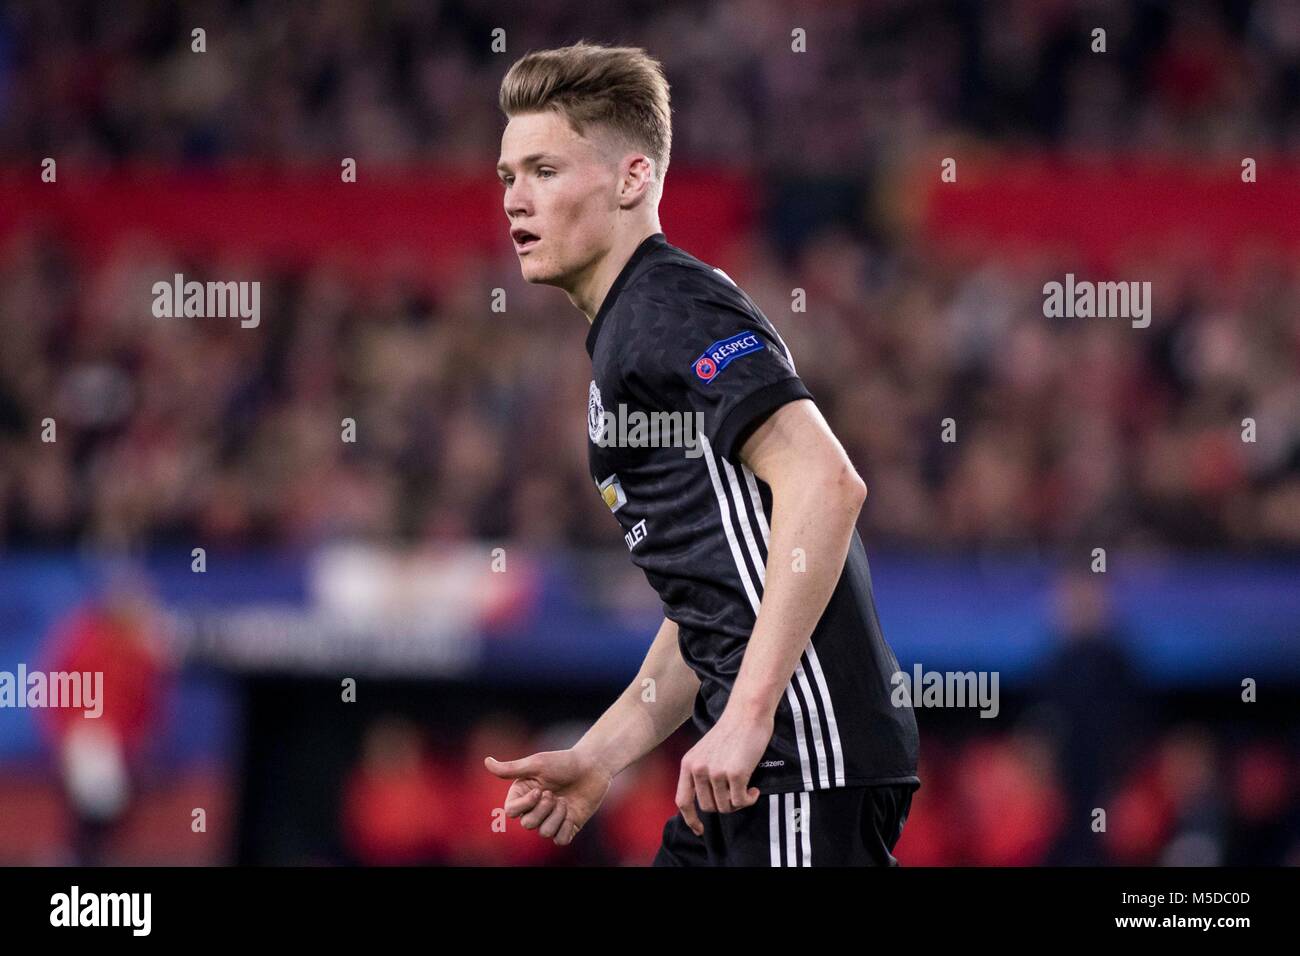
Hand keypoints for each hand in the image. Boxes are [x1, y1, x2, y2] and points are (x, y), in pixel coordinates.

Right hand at [484, 748, 611, 846]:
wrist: (592, 766)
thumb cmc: (563, 762)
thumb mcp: (536, 763)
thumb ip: (511, 768)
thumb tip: (486, 761)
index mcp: (523, 794)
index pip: (511, 812)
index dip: (525, 805)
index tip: (541, 790)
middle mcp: (534, 809)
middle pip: (528, 825)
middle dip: (543, 810)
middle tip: (554, 794)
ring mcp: (551, 819)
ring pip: (545, 833)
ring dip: (557, 816)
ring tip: (565, 801)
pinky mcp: (568, 826)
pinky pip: (561, 840)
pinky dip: (566, 827)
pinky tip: (572, 813)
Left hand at [675, 707, 771, 834]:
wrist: (747, 713)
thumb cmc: (731, 732)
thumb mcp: (705, 751)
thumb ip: (700, 773)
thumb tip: (706, 803)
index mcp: (688, 764)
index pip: (682, 800)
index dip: (690, 819)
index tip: (699, 830)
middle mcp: (698, 769)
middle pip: (708, 807)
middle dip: (724, 805)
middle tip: (737, 793)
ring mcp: (715, 772)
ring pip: (725, 807)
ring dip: (738, 802)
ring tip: (746, 787)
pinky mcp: (734, 773)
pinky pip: (741, 801)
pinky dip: (750, 799)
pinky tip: (755, 789)